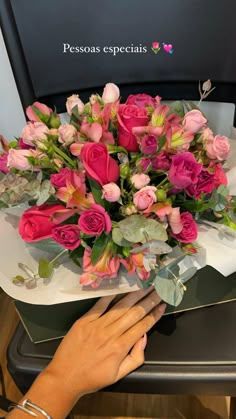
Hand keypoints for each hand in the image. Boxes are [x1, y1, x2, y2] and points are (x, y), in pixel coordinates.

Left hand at [45, 288, 165, 399]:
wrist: (64, 377)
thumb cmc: (93, 378)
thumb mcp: (118, 375)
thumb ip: (136, 357)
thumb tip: (144, 338)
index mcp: (120, 347)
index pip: (143, 326)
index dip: (154, 314)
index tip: (163, 305)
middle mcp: (111, 333)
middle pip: (135, 313)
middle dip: (149, 300)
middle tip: (159, 289)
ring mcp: (97, 324)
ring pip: (120, 306)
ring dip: (134, 295)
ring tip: (145, 286)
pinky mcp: (85, 320)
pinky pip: (100, 305)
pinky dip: (111, 296)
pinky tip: (121, 288)